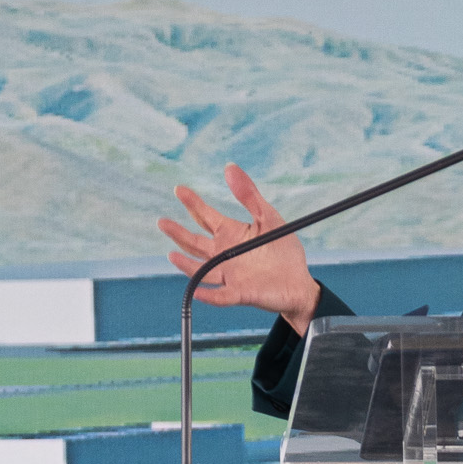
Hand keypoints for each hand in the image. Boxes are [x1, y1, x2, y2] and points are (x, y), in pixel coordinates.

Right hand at [159, 166, 319, 333]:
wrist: (299, 282)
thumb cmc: (284, 250)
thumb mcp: (268, 217)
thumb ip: (249, 195)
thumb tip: (229, 168)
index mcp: (231, 234)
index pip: (206, 217)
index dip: (192, 203)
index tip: (178, 189)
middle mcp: (225, 254)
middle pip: (196, 243)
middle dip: (179, 233)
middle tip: (163, 222)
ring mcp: (230, 274)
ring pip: (202, 269)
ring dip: (187, 264)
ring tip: (172, 255)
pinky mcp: (240, 293)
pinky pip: (221, 295)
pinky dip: (209, 295)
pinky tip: (197, 291)